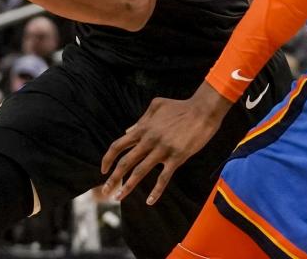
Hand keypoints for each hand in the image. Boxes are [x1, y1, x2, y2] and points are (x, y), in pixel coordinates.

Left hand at [100, 84, 231, 205]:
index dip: (108, 159)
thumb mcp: (157, 106)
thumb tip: (127, 131)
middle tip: (105, 190)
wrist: (202, 110)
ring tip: (118, 197)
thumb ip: (141, 119)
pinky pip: (163, 178)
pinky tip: (150, 201)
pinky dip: (156, 191)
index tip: (103, 170)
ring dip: (127, 186)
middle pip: (125, 162)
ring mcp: (162, 150)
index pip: (118, 146)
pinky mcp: (176, 158)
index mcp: (143, 129)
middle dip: (113, 178)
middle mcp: (149, 140)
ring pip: (140, 172)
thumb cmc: (180, 106)